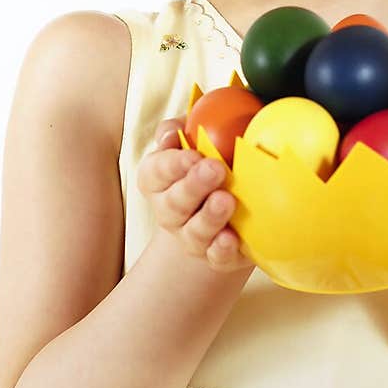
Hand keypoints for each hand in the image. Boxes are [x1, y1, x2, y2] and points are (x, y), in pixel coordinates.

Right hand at [137, 118, 255, 273]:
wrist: (222, 212)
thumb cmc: (204, 164)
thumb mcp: (191, 139)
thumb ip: (181, 129)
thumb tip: (173, 131)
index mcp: (157, 181)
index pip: (156, 172)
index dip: (172, 164)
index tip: (193, 155)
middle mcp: (169, 211)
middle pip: (174, 203)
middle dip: (193, 186)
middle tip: (215, 169)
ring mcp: (191, 237)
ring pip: (194, 231)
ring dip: (209, 216)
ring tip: (226, 200)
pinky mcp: (216, 256)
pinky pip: (216, 257)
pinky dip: (222, 249)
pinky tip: (232, 238)